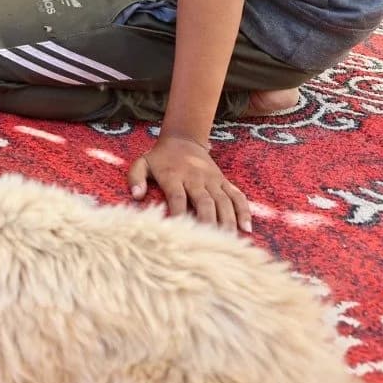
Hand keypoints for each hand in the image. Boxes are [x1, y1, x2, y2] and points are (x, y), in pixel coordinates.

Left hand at [127, 134, 251, 232]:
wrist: (183, 139)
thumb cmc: (160, 158)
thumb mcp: (142, 163)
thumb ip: (135, 177)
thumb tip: (136, 195)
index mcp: (174, 176)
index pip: (177, 197)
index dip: (178, 214)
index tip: (179, 232)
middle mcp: (195, 178)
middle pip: (204, 202)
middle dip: (208, 222)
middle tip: (210, 242)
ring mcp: (212, 180)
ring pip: (223, 201)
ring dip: (228, 221)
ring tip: (230, 241)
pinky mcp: (223, 181)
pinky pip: (237, 196)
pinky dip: (244, 211)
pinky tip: (246, 228)